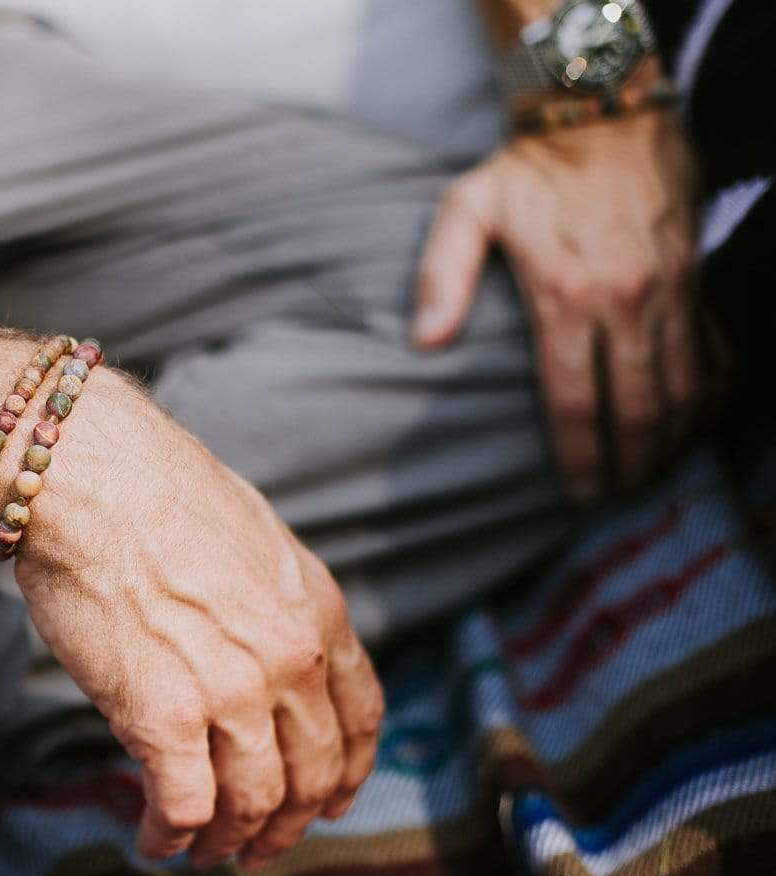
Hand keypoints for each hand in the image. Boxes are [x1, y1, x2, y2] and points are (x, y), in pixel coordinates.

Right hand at [17, 377, 383, 866]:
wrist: (90, 476)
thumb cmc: (153, 493)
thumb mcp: (253, 540)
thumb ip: (272, 605)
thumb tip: (256, 648)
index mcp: (319, 611)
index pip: (361, 718)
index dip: (348, 773)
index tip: (330, 800)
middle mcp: (290, 660)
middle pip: (312, 775)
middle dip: (288, 824)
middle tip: (258, 845)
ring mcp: (230, 693)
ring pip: (253, 803)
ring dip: (229, 841)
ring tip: (203, 852)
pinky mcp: (162, 716)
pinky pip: (183, 806)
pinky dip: (171, 835)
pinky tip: (154, 838)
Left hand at [412, 110, 699, 498]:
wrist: (605, 113)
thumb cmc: (526, 169)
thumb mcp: (466, 209)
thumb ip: (440, 276)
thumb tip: (425, 342)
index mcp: (567, 294)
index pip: (577, 399)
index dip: (580, 456)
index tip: (577, 493)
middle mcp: (627, 299)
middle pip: (638, 408)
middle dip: (630, 464)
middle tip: (617, 500)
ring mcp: (670, 290)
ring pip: (684, 388)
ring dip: (672, 441)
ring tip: (652, 477)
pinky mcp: (694, 278)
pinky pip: (713, 351)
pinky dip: (710, 394)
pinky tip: (694, 426)